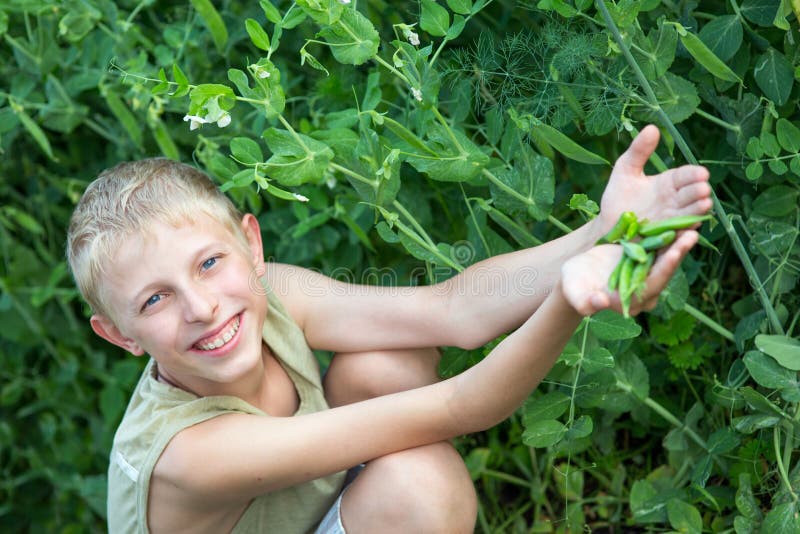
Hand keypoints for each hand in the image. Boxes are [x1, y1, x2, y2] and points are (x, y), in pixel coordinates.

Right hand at [561, 231, 698, 315]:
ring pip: (667, 257)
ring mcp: (648, 274)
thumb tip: (598, 302)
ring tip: (691, 223)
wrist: (578, 276)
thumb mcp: (575, 292)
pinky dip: (671, 235)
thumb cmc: (574, 287)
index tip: (673, 254)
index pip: (652, 285)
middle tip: (690, 234)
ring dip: (679, 241)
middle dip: (678, 252)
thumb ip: (585, 301)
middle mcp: (646, 290)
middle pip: (666, 270)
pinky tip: (682, 220)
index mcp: (631, 301)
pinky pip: (662, 247)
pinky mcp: (648, 260)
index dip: (664, 270)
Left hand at [595, 125, 712, 235]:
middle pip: (691, 196)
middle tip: (703, 189)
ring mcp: (672, 222)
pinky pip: (677, 239)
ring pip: (689, 216)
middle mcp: (675, 203)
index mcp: (669, 184)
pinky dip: (684, 237)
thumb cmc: (618, 197)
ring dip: (697, 212)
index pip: (685, 177)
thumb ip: (638, 151)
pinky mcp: (665, 240)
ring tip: (704, 205)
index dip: (693, 175)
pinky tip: (689, 234)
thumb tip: (652, 127)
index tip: (701, 173)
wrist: (607, 227)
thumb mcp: (625, 170)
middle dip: (698, 192)